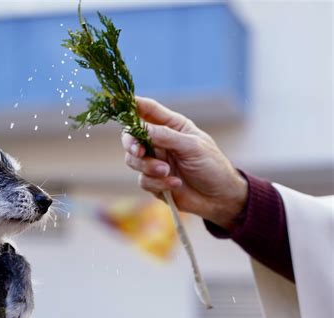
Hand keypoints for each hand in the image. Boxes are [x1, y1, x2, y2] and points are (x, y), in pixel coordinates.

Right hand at [122, 97, 247, 230]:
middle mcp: (159, 142)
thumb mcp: (192, 146)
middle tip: (139, 152)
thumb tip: (141, 128)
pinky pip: (143, 180)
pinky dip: (158, 183)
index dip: (131, 104)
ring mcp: (155, 162)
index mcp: (171, 126)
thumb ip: (166, 136)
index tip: (115, 101)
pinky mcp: (154, 182)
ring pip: (133, 160)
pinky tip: (176, 184)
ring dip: (148, 167)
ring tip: (167, 172)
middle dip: (131, 144)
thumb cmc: (212, 165)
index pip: (147, 110)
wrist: (220, 197)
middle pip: (131, 137)